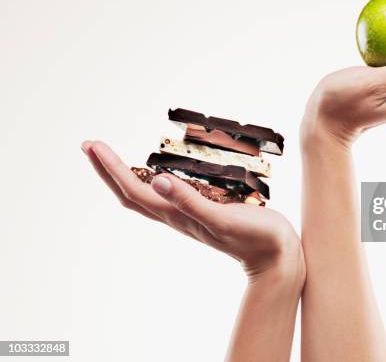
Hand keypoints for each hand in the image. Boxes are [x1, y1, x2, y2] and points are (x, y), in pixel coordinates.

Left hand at [81, 141, 304, 284]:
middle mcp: (176, 215)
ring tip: (113, 157)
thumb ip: (191, 201)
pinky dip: (153, 180)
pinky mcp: (203, 211)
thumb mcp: (223, 218)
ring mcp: (188, 215)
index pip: (133, 190)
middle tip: (91, 145)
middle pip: (131, 193)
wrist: (276, 259)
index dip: (111, 168)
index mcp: (176, 215)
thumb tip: (158, 180)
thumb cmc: (255, 238)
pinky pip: (168, 194)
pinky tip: (159, 172)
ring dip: (126, 175)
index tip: (93, 145)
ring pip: (146, 194)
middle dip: (108, 170)